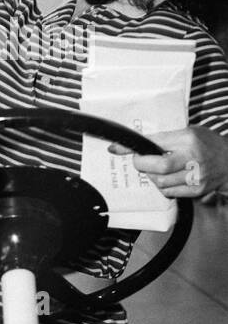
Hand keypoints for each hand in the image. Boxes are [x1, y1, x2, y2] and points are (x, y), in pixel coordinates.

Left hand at [109, 125, 227, 198]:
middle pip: (157, 167)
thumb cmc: (207, 143)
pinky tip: (168, 178)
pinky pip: (169, 192)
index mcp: (188, 139)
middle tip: (140, 162)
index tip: (116, 149)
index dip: (132, 148)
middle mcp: (192, 157)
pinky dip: (163, 187)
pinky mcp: (196, 189)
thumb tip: (135, 143)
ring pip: (160, 182)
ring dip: (152, 177)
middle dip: (141, 165)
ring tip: (157, 170)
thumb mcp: (188, 131)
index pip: (153, 143)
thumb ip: (165, 137)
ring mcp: (195, 176)